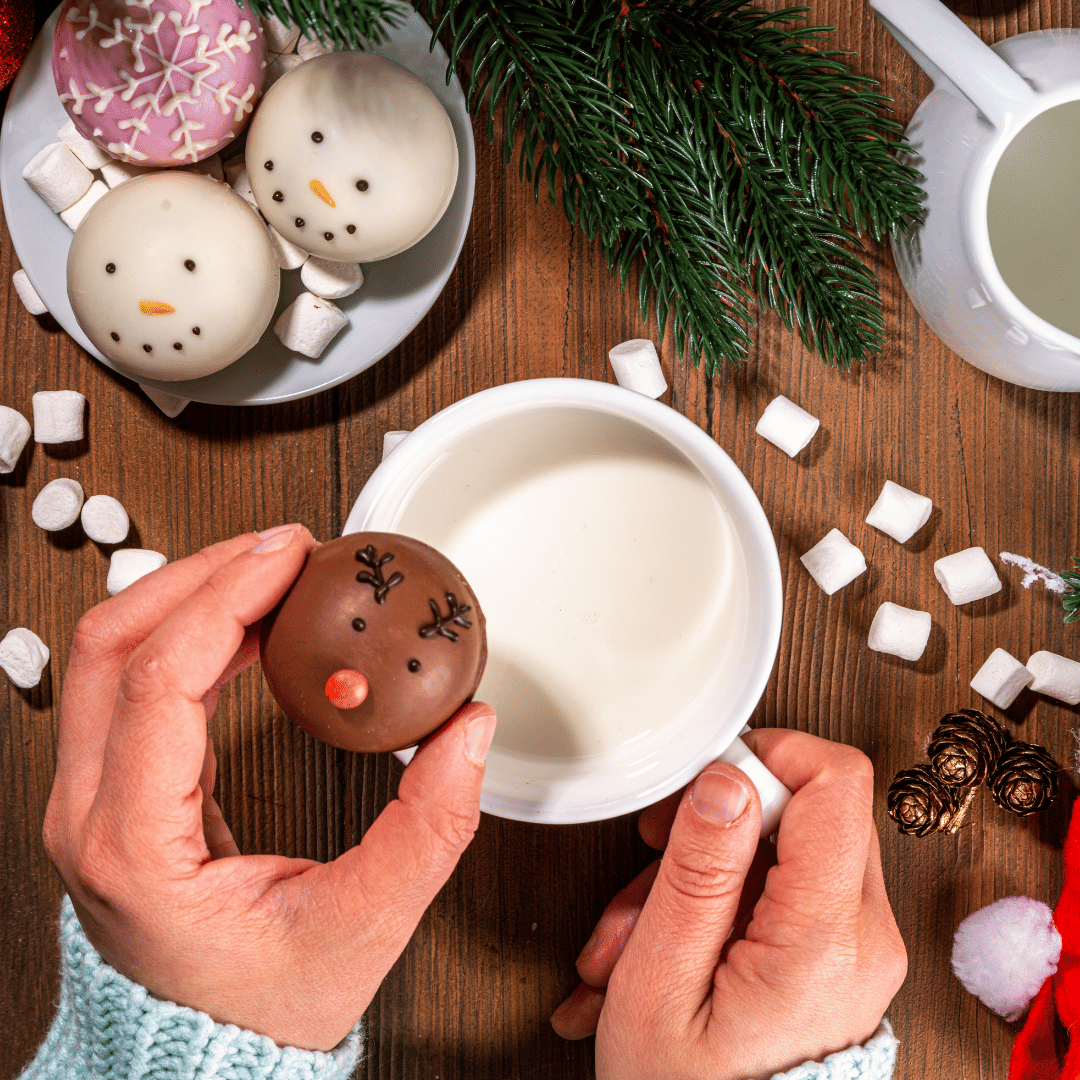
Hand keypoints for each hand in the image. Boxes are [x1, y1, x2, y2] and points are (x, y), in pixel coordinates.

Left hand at [42, 526, 497, 1051]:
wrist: (210, 1055)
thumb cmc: (265, 1009)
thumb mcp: (364, 925)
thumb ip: (429, 829)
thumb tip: (467, 733)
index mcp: (135, 845)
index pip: (157, 681)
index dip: (224, 599)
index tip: (288, 558)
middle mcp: (91, 814)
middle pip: (113, 643)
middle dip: (201, 573)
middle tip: (286, 549)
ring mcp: (93, 800)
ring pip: (111, 652)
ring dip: (190, 593)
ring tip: (271, 571)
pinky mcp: (118, 789)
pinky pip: (135, 680)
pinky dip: (191, 631)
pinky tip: (247, 621)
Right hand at [550, 729, 906, 1078]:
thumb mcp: (662, 979)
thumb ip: (699, 872)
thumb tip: (727, 779)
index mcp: (826, 939)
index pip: (836, 782)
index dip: (768, 756)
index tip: (706, 783)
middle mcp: (861, 936)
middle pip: (805, 808)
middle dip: (714, 823)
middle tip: (655, 857)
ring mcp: (854, 946)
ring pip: (781, 846)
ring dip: (700, 871)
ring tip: (638, 932)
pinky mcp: (836, 953)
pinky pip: (781, 886)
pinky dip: (718, 899)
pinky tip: (665, 943)